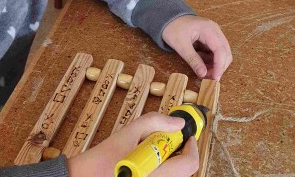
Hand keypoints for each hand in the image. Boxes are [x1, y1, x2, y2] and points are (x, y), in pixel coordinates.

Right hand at [67, 112, 198, 176]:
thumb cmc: (103, 158)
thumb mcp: (128, 133)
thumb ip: (154, 122)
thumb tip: (177, 123)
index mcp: (157, 173)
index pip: (189, 163)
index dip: (191, 146)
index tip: (186, 136)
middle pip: (184, 171)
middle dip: (179, 153)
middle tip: (168, 141)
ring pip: (174, 176)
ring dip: (171, 162)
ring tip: (152, 151)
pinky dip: (161, 169)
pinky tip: (145, 161)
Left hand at [162, 15, 231, 80]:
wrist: (167, 18)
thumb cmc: (172, 28)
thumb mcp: (180, 45)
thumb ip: (193, 60)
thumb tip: (203, 74)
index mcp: (209, 29)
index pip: (221, 50)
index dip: (220, 66)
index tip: (215, 79)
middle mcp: (215, 31)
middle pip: (225, 52)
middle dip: (219, 67)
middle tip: (208, 78)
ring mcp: (214, 34)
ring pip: (222, 53)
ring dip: (215, 65)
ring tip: (203, 73)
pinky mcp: (210, 38)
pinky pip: (215, 52)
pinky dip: (210, 60)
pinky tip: (201, 64)